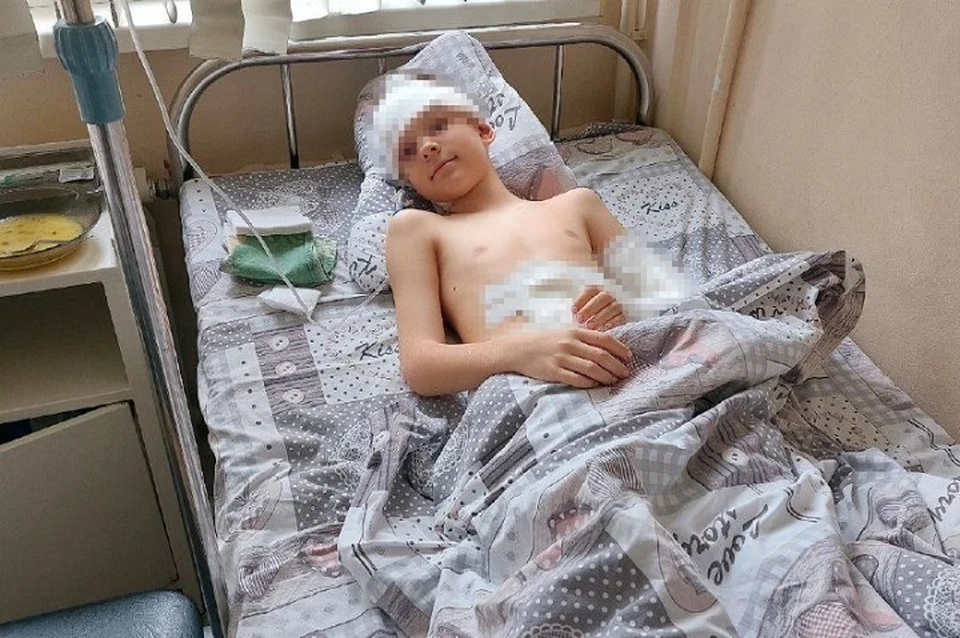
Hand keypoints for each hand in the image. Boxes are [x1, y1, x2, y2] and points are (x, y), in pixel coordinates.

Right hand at [500, 328, 632, 388]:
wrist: (518, 348)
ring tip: (614, 381)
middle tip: (625, 373)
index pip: (604, 339)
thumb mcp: (565, 333)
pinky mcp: (553, 371)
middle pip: (601, 356)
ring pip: (591, 369)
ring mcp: (561, 358)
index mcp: (575, 332)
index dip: (619, 348)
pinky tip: (596, 386)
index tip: (629, 356)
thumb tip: (607, 348)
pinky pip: (576, 379)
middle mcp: (570, 344)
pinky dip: (589, 383)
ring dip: (606, 377)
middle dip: (617, 366)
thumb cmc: (545, 341)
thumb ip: (584, 339)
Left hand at [572, 285, 626, 330]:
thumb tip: (567, 309)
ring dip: (600, 316)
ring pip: (613, 307)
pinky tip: (604, 328)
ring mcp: (617, 306)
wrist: (596, 335)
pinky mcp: (624, 318)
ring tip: (589, 326)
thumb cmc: (582, 323)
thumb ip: (574, 310)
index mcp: (596, 292)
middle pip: (603, 297)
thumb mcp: (575, 314)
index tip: (573, 310)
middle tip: (580, 319)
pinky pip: (621, 318)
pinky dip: (613, 322)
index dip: (582, 299)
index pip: (590, 290)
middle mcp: (608, 297)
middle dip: (590, 308)